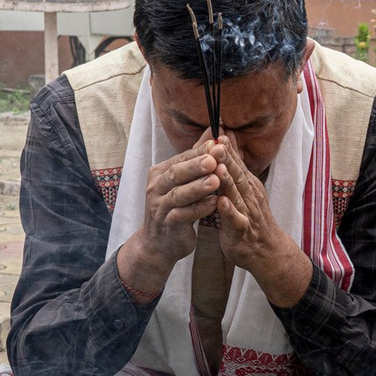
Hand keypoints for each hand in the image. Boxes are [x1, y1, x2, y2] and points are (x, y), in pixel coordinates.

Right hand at [114, 135, 223, 300]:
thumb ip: (197, 157)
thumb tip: (214, 132)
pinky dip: (199, 209)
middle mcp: (156, 188)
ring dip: (198, 187)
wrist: (159, 243)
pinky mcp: (168, 225)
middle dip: (197, 165)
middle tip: (216, 158)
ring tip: (217, 180)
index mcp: (160, 173)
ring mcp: (160, 207)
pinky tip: (214, 203)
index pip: (181, 159)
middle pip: (177, 173)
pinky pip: (183, 215)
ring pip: (179, 195)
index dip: (200, 151)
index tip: (219, 143)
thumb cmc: (175, 207)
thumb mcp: (183, 181)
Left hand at [211, 139, 311, 307]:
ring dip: (228, 181)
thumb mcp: (244, 188)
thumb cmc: (251, 217)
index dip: (227, 148)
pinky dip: (229, 211)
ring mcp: (247, 212)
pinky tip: (221, 203)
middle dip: (227, 159)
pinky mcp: (242, 230)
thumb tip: (226, 138)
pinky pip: (236, 220)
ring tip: (218, 168)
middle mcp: (249, 195)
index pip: (236, 163)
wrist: (267, 250)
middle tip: (217, 142)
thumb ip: (235, 164)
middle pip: (237, 174)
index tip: (218, 131)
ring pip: (237, 195)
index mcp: (248, 184)